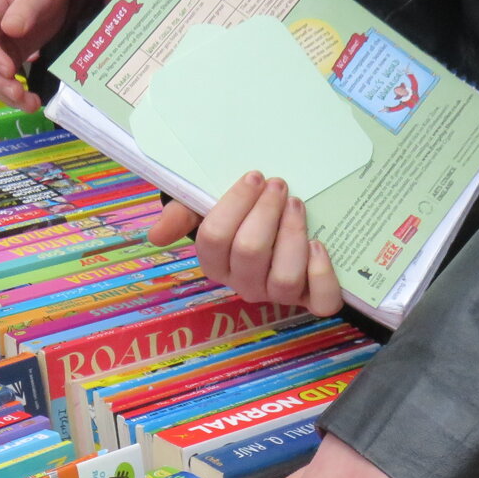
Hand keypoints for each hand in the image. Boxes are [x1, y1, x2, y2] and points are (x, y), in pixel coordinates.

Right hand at [147, 172, 341, 314]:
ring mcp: (276, 294)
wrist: (271, 226)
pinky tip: (318, 245)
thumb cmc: (238, 215)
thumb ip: (180, 215)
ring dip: (292, 236)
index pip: (215, 238)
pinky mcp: (310, 298)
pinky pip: (321, 301)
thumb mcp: (204, 209)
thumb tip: (156, 235)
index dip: (234, 205)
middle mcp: (243, 283)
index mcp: (215, 263)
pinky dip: (322, 275)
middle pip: (249, 252)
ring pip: (283, 278)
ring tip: (297, 205)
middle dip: (266, 212)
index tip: (254, 176)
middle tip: (278, 184)